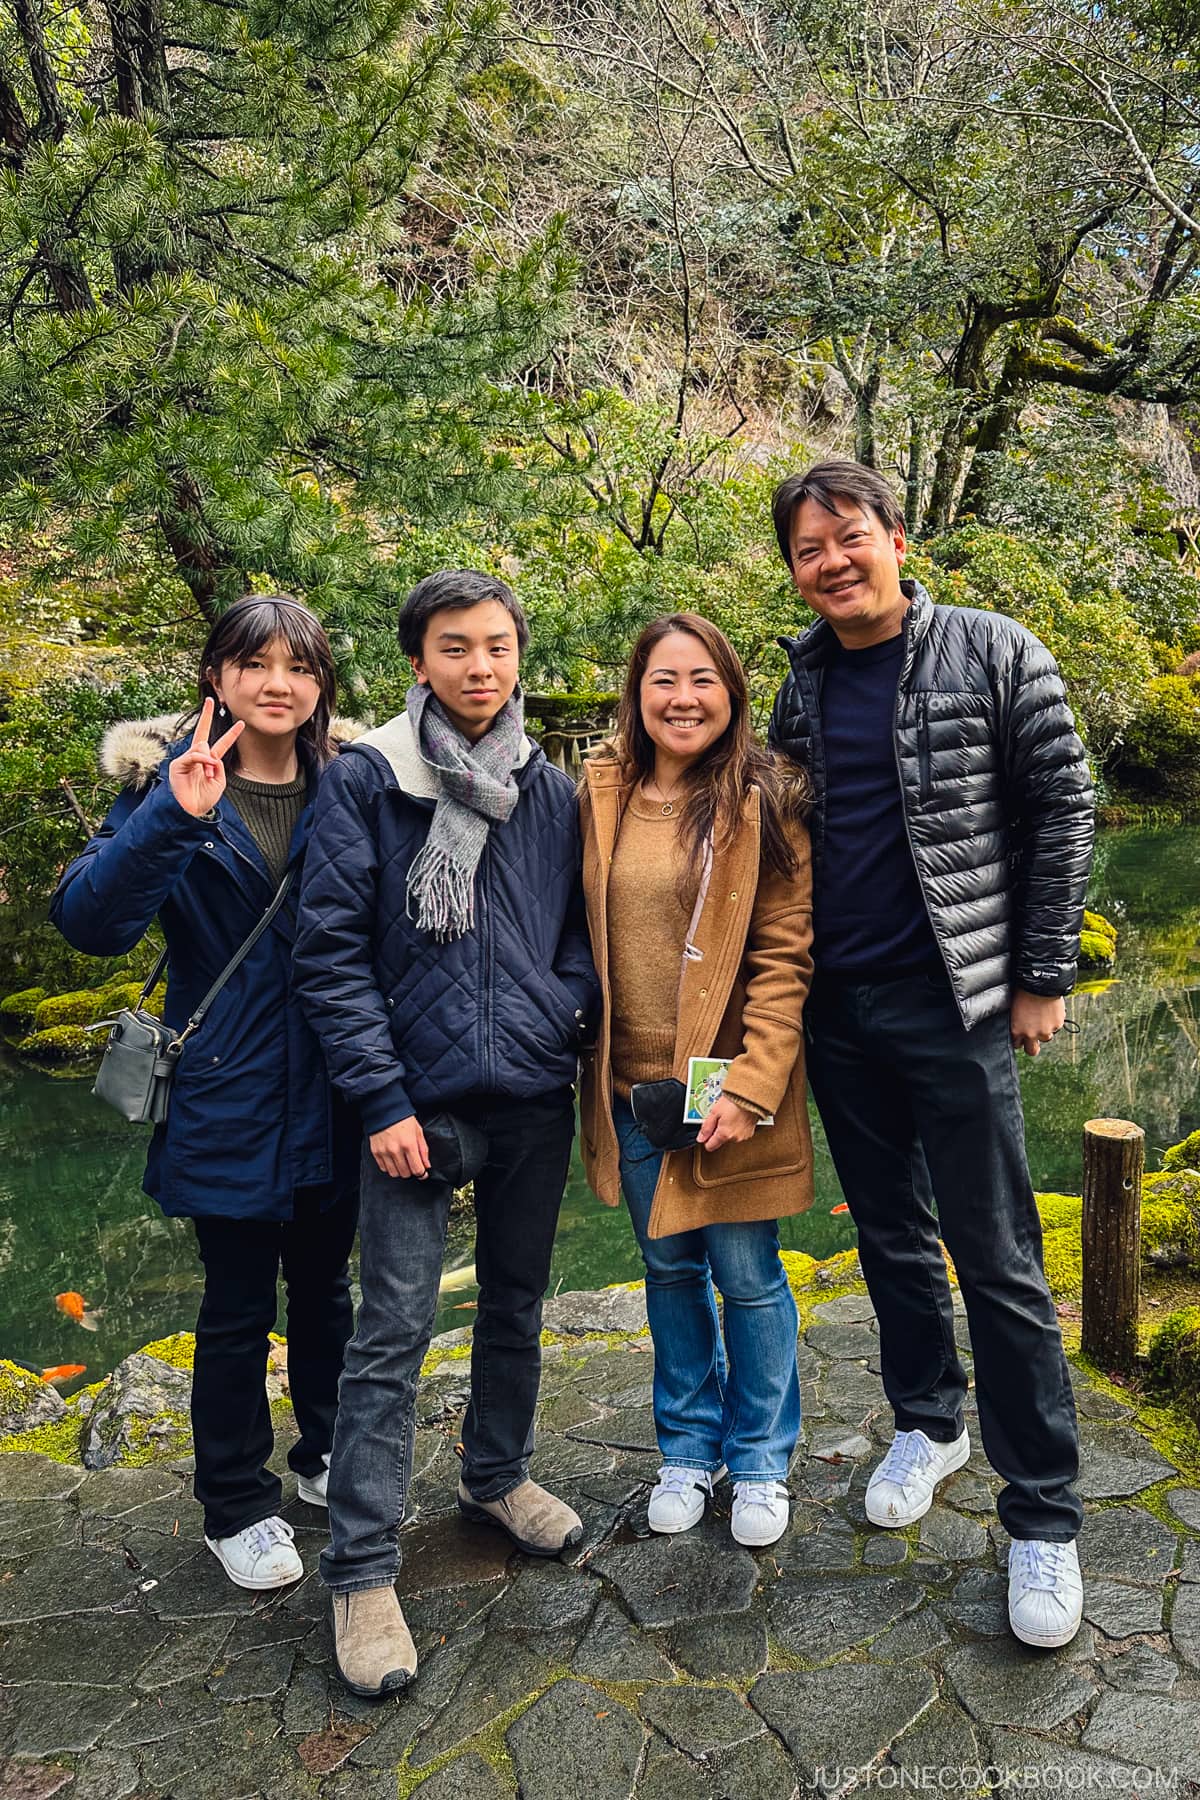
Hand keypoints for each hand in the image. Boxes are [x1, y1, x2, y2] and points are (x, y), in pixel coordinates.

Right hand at [168, 698, 243, 816]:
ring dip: (208, 761)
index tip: (241, 723)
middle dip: (206, 716)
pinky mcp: (178, 765)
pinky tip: (205, 767)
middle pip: (202, 733)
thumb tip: (210, 755)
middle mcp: (197, 758)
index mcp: (210, 762)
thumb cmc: (204, 798)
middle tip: (210, 701)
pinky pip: (192, 756)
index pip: (222, 744)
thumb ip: (218, 766)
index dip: (231, 734)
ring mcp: (187, 760)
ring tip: (207, 774)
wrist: (192, 811)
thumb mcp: (218, 781)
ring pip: (201, 747)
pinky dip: (201, 760)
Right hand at [369, 1116, 430, 1179]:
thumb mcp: (418, 1131)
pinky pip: (383, 1168)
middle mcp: (396, 1150)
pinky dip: (389, 1167)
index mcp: (409, 1144)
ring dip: (400, 1171)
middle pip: (405, 1173)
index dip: (422, 1173)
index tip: (423, 1173)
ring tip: (402, 1162)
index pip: (417, 1169)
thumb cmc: (403, 1119)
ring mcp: (384, 1152)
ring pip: (394, 1173)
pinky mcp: (375, 1152)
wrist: (385, 1109)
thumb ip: (423, 1150)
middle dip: (411, 1171)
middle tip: (412, 1164)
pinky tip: (393, 1160)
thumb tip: (426, 1165)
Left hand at [698, 1093, 758, 1152]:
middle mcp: (734, 1138)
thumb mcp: (714, 1112)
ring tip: (730, 1116)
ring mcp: (743, 1136)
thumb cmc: (734, 1101)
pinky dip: (737, 1127)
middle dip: (718, 1131)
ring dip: (728, 1129)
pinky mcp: (750, 1133)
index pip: (710, 1146)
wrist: (751, 1097)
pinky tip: (737, 1118)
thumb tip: (700, 1138)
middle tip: (719, 1118)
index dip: (706, 1138)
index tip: (706, 1131)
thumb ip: (706, 1127)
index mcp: (724, 1134)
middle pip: (720, 1140)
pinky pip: (739, 1133)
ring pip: (730, 1136)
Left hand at [1010, 989, 1065, 1056]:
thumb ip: (1017, 1022)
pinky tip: (1050, 1010)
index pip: (1017, 1045)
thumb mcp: (1014, 1009)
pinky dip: (1054, 1021)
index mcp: (1016, 1030)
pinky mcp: (1057, 1025)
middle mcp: (1031, 1034)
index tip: (1021, 1037)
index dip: (1020, 1040)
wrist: (1041, 983)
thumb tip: (1019, 1026)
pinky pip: (1055, 1027)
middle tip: (1033, 1038)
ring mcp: (1045, 1031)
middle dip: (1032, 1046)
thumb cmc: (1024, 991)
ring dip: (1044, 1030)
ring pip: (1046, 1038)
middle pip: (1032, 1051)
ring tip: (1042, 1017)